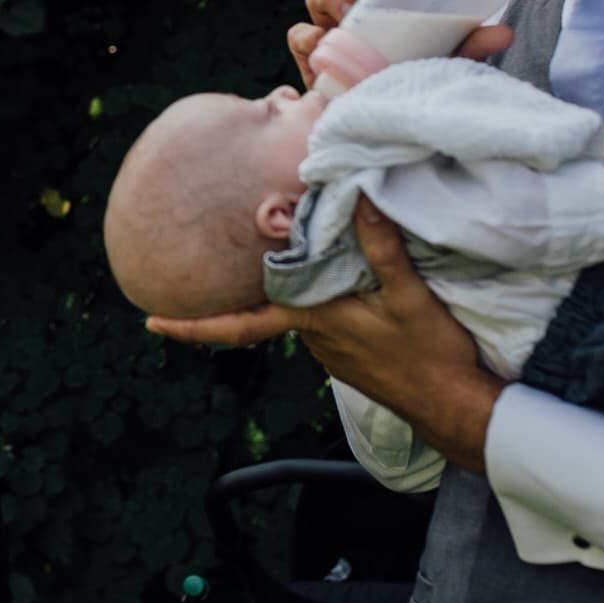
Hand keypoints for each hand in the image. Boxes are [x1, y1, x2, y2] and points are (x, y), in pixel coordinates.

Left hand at [148, 197, 502, 471]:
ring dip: (279, 286)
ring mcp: (326, 348)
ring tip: (276, 246)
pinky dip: (307, 295)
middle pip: (261, 306)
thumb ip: (381, 247)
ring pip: (289, 308)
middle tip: (204, 256)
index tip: (150, 323)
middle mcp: (310, 335)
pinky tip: (323, 276)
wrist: (453, 406)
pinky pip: (313, 316)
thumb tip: (358, 196)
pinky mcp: (345, 352)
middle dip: (235, 287)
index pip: (240, 324)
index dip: (193, 326)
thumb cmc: (431, 355)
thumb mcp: (410, 296)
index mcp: (312, 319)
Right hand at [288, 0, 513, 85]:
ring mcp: (331, 28)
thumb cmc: (413, 78)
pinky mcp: (314, 58)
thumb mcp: (445, 59)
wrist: (387, 125)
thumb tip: (503, 33)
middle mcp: (355, 4)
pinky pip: (300, 36)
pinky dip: (307, 36)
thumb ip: (469, 45)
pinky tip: (322, 41)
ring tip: (347, 11)